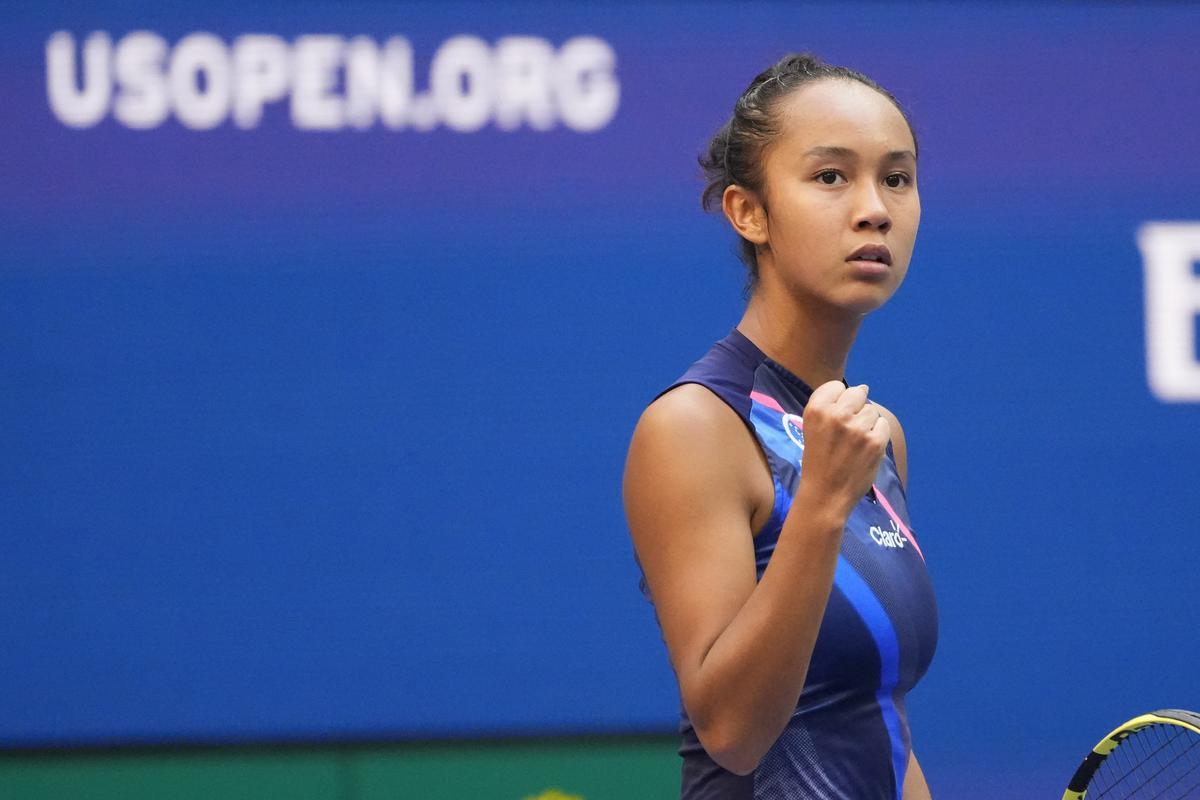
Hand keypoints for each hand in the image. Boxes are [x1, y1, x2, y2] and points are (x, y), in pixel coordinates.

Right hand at [795, 382, 889, 521]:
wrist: (825, 494)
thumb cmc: (818, 460)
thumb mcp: (811, 427)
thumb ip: (830, 405)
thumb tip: (864, 388)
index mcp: (816, 410)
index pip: (836, 387)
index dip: (837, 401)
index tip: (833, 420)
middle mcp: (836, 415)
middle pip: (857, 393)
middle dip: (855, 408)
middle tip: (847, 430)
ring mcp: (857, 428)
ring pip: (872, 410)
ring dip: (867, 423)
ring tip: (855, 442)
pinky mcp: (875, 442)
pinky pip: (883, 425)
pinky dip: (877, 435)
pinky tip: (865, 448)